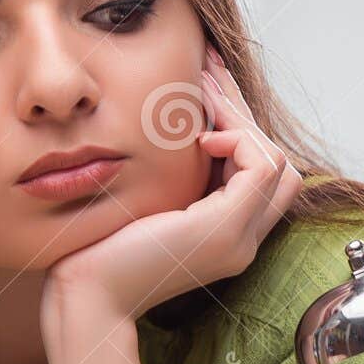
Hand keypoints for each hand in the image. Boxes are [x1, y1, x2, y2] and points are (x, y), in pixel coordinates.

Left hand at [41, 45, 301, 327]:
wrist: (86, 294)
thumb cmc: (99, 250)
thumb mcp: (148, 202)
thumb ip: (176, 176)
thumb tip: (182, 123)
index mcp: (226, 236)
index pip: (262, 174)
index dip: (240, 127)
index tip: (205, 87)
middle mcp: (243, 240)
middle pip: (278, 164)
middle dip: (243, 112)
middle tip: (208, 70)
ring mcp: (239, 239)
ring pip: (277, 162)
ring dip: (241, 121)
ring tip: (201, 97)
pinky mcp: (225, 229)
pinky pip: (262, 166)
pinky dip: (238, 140)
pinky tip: (202, 138)